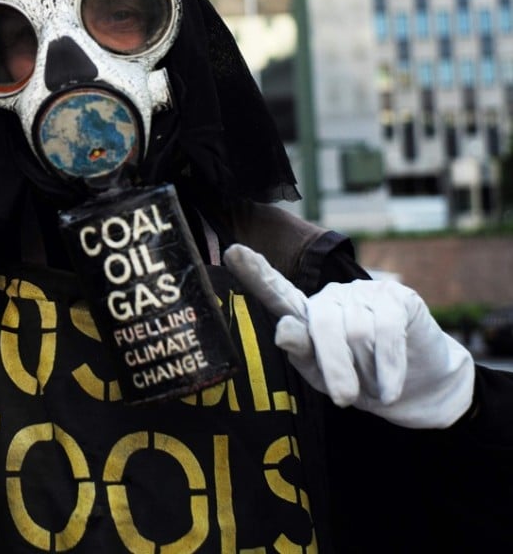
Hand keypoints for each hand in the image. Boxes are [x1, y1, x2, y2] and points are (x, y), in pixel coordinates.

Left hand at [223, 244, 473, 428]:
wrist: (417, 389)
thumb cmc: (360, 381)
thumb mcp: (323, 375)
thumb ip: (302, 352)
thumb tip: (284, 329)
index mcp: (306, 315)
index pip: (277, 291)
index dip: (256, 273)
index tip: (232, 252)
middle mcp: (331, 297)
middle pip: (323, 325)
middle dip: (334, 367)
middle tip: (344, 398)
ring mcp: (364, 292)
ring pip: (358, 332)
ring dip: (368, 370)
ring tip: (376, 384)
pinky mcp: (396, 296)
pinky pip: (387, 331)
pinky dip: (389, 367)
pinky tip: (390, 387)